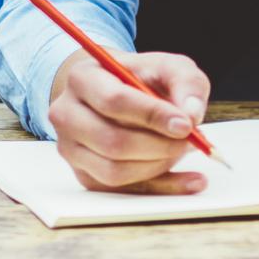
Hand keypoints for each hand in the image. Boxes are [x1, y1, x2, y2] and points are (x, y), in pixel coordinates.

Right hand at [48, 46, 211, 193]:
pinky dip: (161, 188)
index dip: (152, 116)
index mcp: (83, 78)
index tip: (185, 125)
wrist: (117, 91)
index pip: (114, 101)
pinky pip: (123, 192)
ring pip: (115, 171)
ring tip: (183, 150)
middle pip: (112, 141)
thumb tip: (192, 116)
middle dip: (159, 146)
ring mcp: (70, 149)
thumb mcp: (169, 67)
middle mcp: (66, 114)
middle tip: (190, 141)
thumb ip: (186, 83)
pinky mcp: (84, 175)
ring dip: (158, 166)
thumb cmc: (142, 78)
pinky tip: (188, 179)